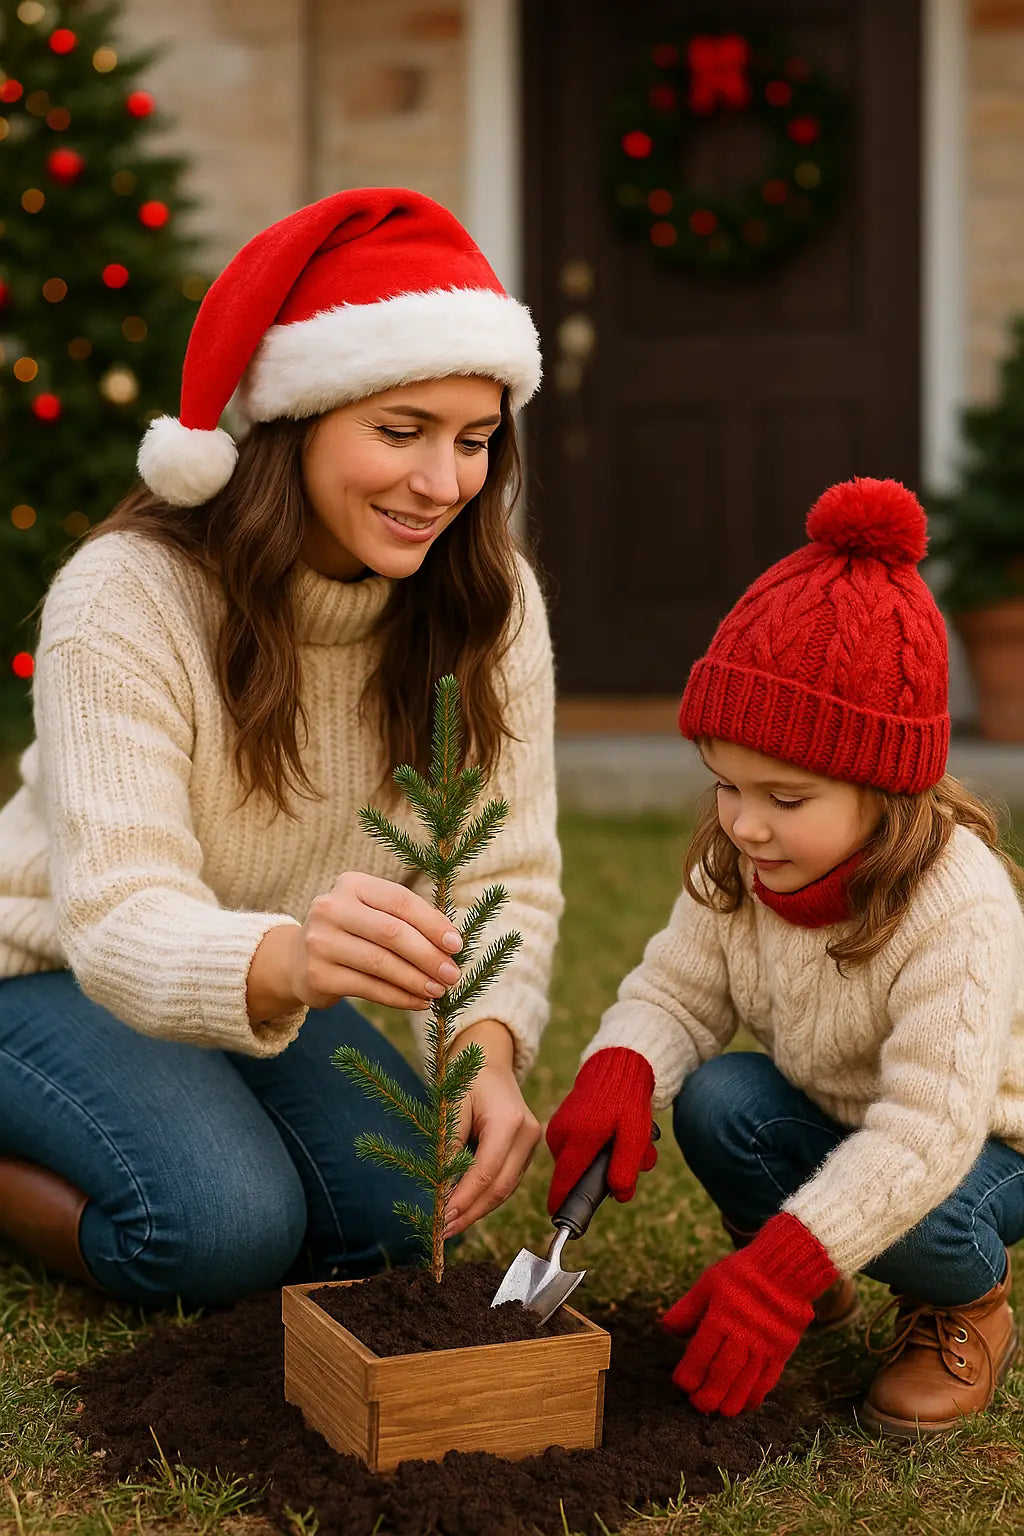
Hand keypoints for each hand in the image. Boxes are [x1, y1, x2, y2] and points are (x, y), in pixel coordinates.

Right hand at [291, 871, 463, 1010]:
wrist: (298, 959)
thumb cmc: (352, 933)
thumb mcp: (373, 914)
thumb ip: (407, 921)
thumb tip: (450, 946)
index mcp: (351, 884)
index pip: (400, 901)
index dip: (432, 924)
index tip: (456, 945)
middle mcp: (331, 908)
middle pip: (392, 932)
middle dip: (428, 956)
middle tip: (452, 975)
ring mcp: (320, 942)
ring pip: (381, 963)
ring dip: (416, 980)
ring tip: (439, 991)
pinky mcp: (318, 975)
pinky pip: (369, 988)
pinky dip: (399, 997)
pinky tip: (418, 1002)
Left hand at [443, 1021, 540, 1237]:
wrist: (490, 1059)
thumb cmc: (467, 1078)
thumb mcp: (451, 1106)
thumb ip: (449, 1146)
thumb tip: (441, 1190)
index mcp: (510, 1121)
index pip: (486, 1173)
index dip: (464, 1200)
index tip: (441, 1218)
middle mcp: (527, 1134)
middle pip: (500, 1187)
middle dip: (470, 1213)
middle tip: (442, 1231)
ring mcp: (531, 1143)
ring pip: (505, 1189)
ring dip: (477, 1209)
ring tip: (450, 1225)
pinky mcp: (526, 1150)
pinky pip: (506, 1180)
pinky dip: (485, 1196)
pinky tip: (465, 1207)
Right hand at [545, 1048, 656, 1214]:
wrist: (617, 1064)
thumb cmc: (627, 1098)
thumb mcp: (634, 1135)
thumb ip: (625, 1169)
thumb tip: (618, 1196)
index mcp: (577, 1139)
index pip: (564, 1182)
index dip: (562, 1204)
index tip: (560, 1222)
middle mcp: (562, 1134)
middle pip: (580, 1173)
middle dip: (607, 1173)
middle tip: (636, 1159)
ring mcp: (560, 1126)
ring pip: (583, 1159)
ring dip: (608, 1157)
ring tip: (633, 1139)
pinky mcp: (564, 1121)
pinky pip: (581, 1145)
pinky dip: (601, 1144)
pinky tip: (620, 1130)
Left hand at [661, 1212, 837, 1415]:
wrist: (785, 1270)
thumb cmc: (741, 1275)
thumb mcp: (709, 1283)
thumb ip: (687, 1309)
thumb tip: (666, 1328)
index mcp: (721, 1315)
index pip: (701, 1352)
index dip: (690, 1372)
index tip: (681, 1384)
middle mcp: (744, 1333)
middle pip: (724, 1372)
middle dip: (709, 1394)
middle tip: (698, 1406)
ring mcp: (765, 1344)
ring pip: (746, 1381)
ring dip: (732, 1400)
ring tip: (720, 1412)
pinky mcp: (782, 1350)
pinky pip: (769, 1379)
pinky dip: (756, 1395)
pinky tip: (746, 1404)